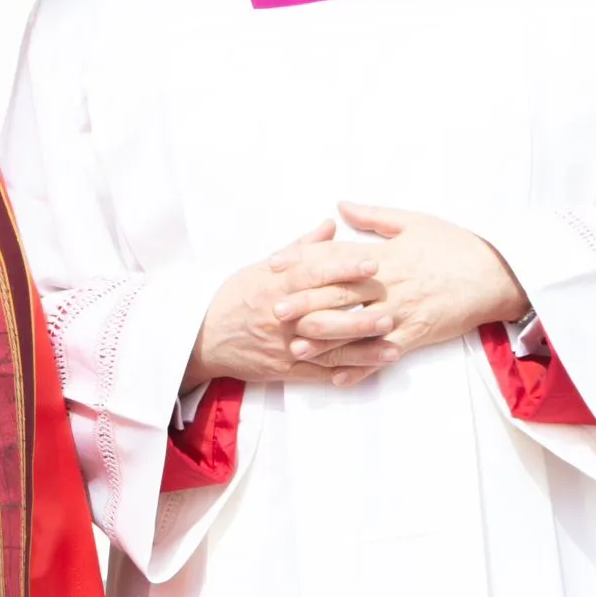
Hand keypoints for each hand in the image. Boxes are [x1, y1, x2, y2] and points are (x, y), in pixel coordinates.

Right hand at [184, 221, 386, 388]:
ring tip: (392, 340)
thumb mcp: (260, 268)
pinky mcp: (286, 368)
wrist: (203, 338)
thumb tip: (331, 225)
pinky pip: (320, 371)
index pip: (313, 274)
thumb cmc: (234, 298)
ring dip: (362, 344)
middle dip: (359, 308)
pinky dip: (348, 369)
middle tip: (391, 303)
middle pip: (324, 310)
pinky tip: (371, 365)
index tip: (371, 264)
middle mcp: (280, 315)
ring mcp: (284, 344)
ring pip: (328, 345)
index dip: (343, 268)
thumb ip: (301, 248)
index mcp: (274, 285)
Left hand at [278, 203, 528, 372]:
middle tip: (275, 310)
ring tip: (297, 349)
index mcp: (385, 255)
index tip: (276, 264)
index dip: (303, 259)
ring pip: (357, 330)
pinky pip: (384, 355)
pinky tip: (340, 379)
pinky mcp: (416, 336)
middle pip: (339, 295)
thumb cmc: (456, 244)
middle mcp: (389, 285)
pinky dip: (362, 368)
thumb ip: (374, 216)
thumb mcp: (414, 221)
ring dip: (326, 341)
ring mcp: (402, 313)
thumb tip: (341, 206)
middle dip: (305, 303)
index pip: (336, 256)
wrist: (497, 274)